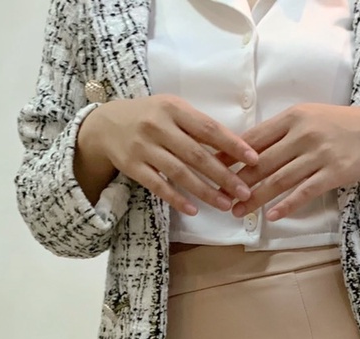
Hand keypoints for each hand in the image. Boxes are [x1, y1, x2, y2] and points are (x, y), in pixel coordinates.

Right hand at [81, 96, 258, 216]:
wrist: (105, 124)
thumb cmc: (151, 118)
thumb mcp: (173, 111)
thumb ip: (199, 126)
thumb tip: (237, 148)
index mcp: (173, 108)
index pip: (208, 128)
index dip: (232, 145)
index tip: (254, 159)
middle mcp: (157, 126)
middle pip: (196, 154)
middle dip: (223, 175)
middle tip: (244, 191)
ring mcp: (143, 147)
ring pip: (179, 173)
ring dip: (205, 191)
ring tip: (226, 205)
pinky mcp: (132, 166)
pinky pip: (158, 185)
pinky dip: (177, 198)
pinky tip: (194, 210)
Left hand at [221, 104, 359, 221]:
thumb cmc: (339, 126)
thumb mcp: (309, 118)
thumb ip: (282, 132)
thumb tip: (250, 148)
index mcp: (292, 117)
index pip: (254, 138)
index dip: (231, 155)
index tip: (212, 168)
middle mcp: (303, 134)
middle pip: (263, 162)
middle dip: (238, 181)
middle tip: (219, 196)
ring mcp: (318, 154)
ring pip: (280, 179)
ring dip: (257, 198)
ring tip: (239, 211)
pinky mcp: (333, 173)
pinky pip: (305, 192)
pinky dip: (287, 205)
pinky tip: (272, 216)